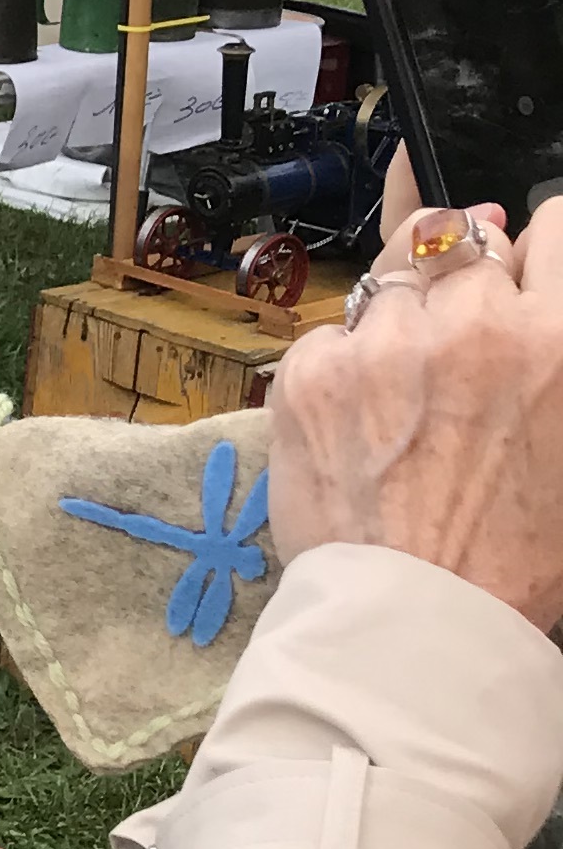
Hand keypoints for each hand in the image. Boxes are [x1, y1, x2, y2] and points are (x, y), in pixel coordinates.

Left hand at [270, 200, 562, 627]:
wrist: (422, 623)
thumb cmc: (518, 555)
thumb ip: (557, 354)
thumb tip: (535, 297)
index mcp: (560, 340)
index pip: (558, 226)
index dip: (538, 255)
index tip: (526, 278)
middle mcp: (474, 324)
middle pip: (467, 242)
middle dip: (467, 285)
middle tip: (460, 352)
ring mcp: (385, 343)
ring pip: (393, 280)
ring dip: (402, 320)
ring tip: (406, 398)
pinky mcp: (311, 371)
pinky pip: (331, 334)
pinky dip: (342, 367)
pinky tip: (360, 428)